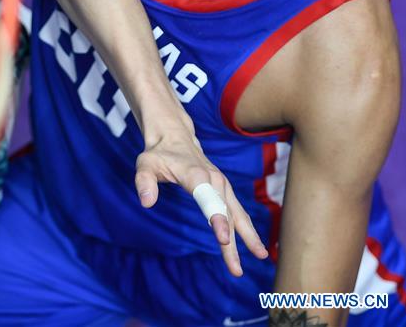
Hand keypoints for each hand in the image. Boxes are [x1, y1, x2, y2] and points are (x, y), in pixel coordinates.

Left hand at [135, 125, 268, 276]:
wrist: (174, 137)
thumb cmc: (159, 154)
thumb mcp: (145, 164)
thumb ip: (144, 182)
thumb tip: (146, 202)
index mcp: (195, 175)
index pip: (208, 199)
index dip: (216, 218)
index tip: (223, 239)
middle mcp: (214, 180)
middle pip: (225, 212)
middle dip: (232, 241)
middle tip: (236, 269)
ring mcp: (222, 184)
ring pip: (237, 213)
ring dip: (248, 237)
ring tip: (261, 257)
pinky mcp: (224, 189)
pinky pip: (238, 210)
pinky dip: (247, 228)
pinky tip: (255, 245)